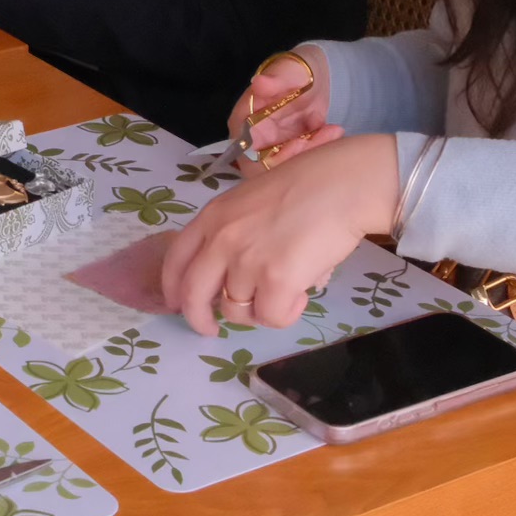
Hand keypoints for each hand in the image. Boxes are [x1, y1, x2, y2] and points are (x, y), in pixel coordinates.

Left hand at [156, 132, 408, 332]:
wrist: (342, 186)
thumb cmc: (309, 187)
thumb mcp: (253, 201)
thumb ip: (236, 233)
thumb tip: (239, 278)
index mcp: (213, 217)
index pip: (176, 260)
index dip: (173, 289)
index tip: (179, 304)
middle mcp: (222, 240)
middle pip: (193, 295)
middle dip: (199, 319)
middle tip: (212, 330)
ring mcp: (246, 262)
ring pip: (237, 311)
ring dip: (259, 310)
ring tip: (285, 291)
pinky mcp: (275, 281)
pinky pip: (271, 318)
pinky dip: (287, 314)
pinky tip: (302, 294)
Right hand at [231, 49, 338, 166]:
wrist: (313, 78)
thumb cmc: (294, 71)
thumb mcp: (287, 71)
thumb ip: (274, 79)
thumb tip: (259, 83)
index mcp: (243, 122)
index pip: (249, 151)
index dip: (273, 156)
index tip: (301, 143)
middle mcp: (253, 140)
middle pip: (269, 168)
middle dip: (298, 158)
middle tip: (323, 139)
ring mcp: (272, 149)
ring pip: (288, 169)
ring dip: (313, 153)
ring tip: (333, 131)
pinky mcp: (290, 154)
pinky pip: (303, 163)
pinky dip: (320, 150)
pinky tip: (334, 132)